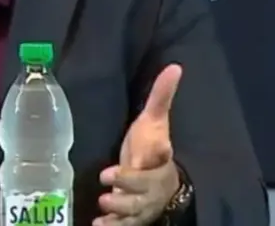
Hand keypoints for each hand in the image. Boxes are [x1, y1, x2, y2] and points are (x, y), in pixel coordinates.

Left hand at [94, 64, 183, 225]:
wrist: (161, 182)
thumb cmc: (151, 147)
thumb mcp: (154, 121)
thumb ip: (161, 96)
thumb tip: (175, 66)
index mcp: (160, 159)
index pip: (163, 155)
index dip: (159, 152)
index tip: (157, 147)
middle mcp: (154, 184)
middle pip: (146, 188)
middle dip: (129, 185)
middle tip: (108, 181)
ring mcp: (145, 203)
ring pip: (136, 210)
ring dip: (120, 209)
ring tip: (104, 203)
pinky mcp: (134, 218)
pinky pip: (126, 225)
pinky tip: (99, 225)